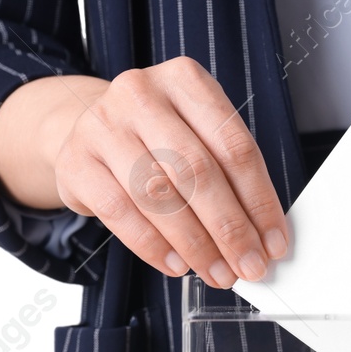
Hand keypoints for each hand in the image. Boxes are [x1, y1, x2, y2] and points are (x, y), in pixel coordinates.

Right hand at [0, 57, 288, 288]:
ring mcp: (103, 125)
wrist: (85, 130)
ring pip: (159, 195)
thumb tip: (262, 236)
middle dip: (230, 229)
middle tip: (249, 265)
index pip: (234, 146)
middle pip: (198, 171)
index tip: (274, 241)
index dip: (259, 201)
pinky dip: (153, 247)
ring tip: (217, 272)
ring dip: (196, 245)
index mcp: (185, 80)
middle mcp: (141, 94)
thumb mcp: (195, 135)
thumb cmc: (155, 138)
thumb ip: (229, 174)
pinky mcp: (76, 161)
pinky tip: (176, 265)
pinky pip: (121, 213)